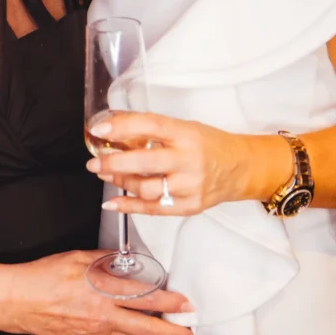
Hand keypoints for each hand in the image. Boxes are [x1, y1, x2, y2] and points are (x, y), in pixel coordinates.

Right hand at [0, 250, 197, 334]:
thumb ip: (106, 260)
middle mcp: (101, 316)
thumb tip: (124, 262)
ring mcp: (93, 333)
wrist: (19, 299)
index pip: (145, 299)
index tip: (185, 304)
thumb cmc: (45, 276)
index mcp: (102, 291)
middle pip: (146, 329)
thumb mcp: (80, 258)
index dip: (170, 303)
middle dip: (173, 334)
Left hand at [85, 111, 256, 216]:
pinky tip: (113, 202)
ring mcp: (190, 185)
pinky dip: (129, 206)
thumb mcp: (184, 127)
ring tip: (106, 175)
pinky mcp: (190, 206)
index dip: (123, 127)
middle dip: (114, 163)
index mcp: (186, 134)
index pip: (151, 126)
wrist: (241, 168)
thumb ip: (153, 130)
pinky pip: (154, 209)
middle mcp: (189, 160)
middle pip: (145, 162)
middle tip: (94, 162)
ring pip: (146, 188)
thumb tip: (114, 127)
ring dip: (120, 182)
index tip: (100, 129)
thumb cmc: (209, 144)